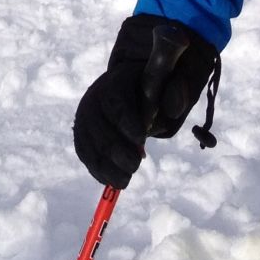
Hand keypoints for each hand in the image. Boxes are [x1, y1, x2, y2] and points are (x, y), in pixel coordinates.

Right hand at [72, 14, 220, 188]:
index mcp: (117, 79)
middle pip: (98, 124)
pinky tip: (113, 180)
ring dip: (105, 164)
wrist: (134, 87)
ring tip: (125, 180)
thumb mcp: (171, 83)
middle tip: (135, 164)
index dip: (126, 121)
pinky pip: (84, 153)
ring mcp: (85, 115)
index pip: (115, 100)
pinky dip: (97, 169)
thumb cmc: (156, 87)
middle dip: (115, 148)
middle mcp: (95, 95)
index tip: (141, 140)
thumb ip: (176, 91)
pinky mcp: (83, 133)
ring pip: (87, 141)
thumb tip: (174, 108)